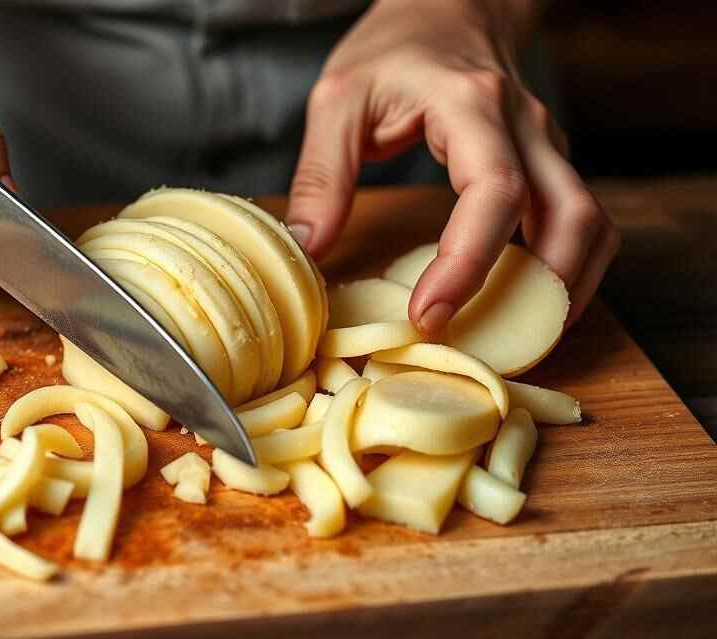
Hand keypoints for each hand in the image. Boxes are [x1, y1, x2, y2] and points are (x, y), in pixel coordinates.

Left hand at [285, 0, 618, 331]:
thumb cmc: (393, 48)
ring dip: (565, 288)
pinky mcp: (549, 160)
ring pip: (591, 224)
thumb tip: (308, 250)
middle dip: (537, 293)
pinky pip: (581, 220)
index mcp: (471, 105)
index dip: (469, 263)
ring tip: (517, 337)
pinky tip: (528, 298)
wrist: (448, 5)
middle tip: (482, 343)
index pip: (493, 192)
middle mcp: (524, 126)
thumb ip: (321, 174)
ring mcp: (546, 143)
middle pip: (570, 217)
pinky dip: (567, 268)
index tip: (431, 314)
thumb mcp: (338, 99)